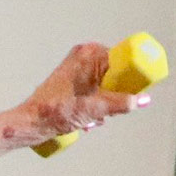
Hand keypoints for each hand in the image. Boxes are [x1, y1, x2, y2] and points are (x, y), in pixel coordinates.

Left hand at [1, 41, 151, 151]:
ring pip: (107, 87)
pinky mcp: (74, 81)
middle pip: (117, 75)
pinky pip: (96, 91)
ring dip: (105, 105)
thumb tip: (144, 100)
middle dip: (116, 96)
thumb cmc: (55, 112)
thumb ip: (121, 103)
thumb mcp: (95, 108)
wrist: (31, 123)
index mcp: (90, 53)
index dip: (131, 78)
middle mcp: (84, 56)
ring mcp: (78, 68)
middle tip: (104, 109)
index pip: (125, 59)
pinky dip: (96, 106)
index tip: (132, 93)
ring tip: (92, 117)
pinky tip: (87, 119)